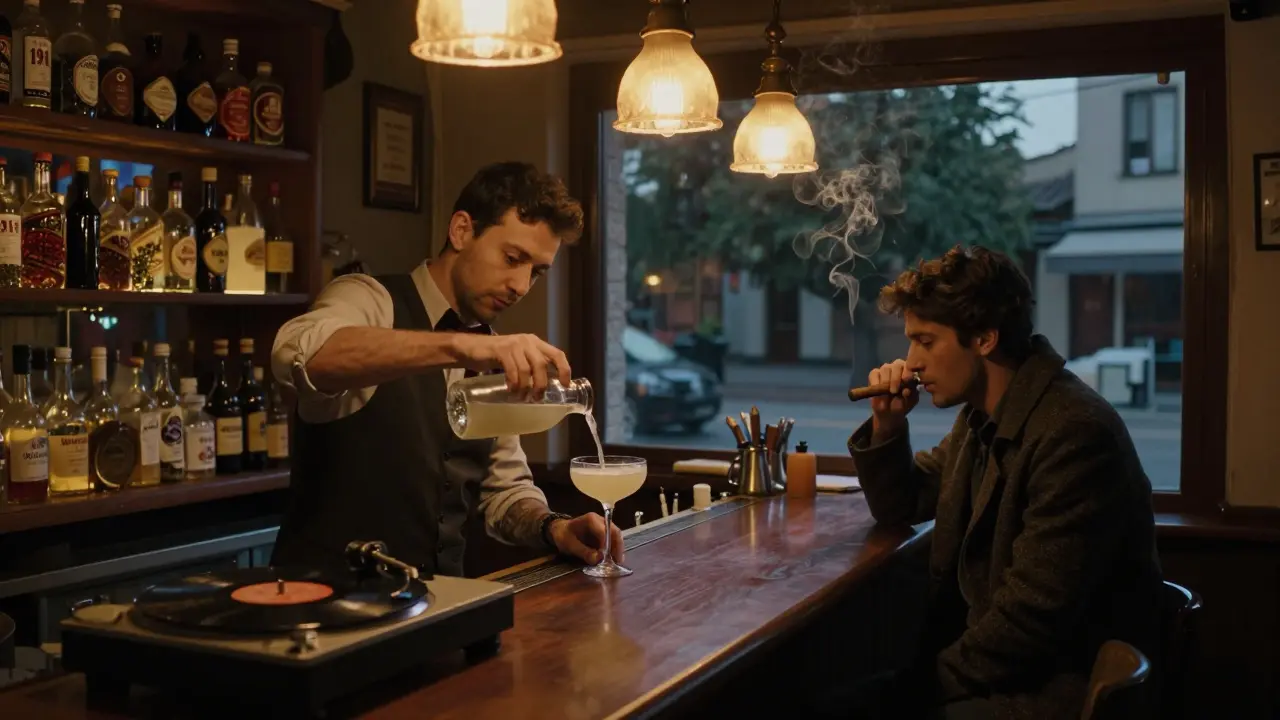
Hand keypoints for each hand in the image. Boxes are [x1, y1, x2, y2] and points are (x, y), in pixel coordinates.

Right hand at [453, 333, 570, 398]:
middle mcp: (527, 341)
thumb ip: (531, 367)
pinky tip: (510, 389)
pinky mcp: (501, 349)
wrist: (471, 348)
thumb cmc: (497, 356)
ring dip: (526, 387)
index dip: (564, 369)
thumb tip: (545, 387)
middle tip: (536, 397)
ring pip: (527, 370)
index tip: (565, 385)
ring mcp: (514, 344)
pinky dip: (513, 383)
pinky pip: (513, 370)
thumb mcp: (519, 358)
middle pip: (542, 364)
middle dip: (541, 384)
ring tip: (521, 396)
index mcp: (536, 343)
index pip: (557, 354)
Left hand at [548, 513, 623, 564]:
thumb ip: (584, 552)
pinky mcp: (604, 532)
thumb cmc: (563, 535)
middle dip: (618, 547)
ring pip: (616, 535)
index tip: (606, 558)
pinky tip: (613, 558)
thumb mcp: (570, 545)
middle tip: (618, 561)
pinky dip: (614, 549)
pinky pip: (613, 539)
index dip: (607, 545)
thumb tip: (598, 559)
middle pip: (615, 532)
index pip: (604, 531)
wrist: (560, 530)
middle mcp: (600, 520)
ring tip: (616, 561)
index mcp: (591, 520)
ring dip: (618, 548)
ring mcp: (603, 525)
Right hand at [869, 359, 918, 440]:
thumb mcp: (907, 405)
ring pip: (885, 368)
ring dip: (885, 380)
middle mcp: (899, 368)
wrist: (889, 415)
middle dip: (896, 378)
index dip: (908, 373)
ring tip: (887, 392)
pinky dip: (875, 381)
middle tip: (895, 390)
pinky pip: (873, 374)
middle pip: (897, 365)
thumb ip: (908, 398)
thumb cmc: (902, 407)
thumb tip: (905, 391)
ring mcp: (886, 370)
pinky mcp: (874, 375)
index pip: (910, 367)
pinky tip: (877, 389)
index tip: (906, 383)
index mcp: (910, 373)